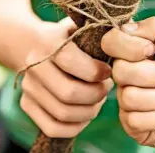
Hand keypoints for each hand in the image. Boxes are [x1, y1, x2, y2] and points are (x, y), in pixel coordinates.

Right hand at [20, 18, 113, 137]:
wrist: (36, 46)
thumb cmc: (68, 39)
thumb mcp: (81, 27)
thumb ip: (100, 32)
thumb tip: (127, 40)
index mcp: (47, 42)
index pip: (70, 61)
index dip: (95, 71)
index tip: (107, 72)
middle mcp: (33, 66)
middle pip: (68, 93)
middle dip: (96, 94)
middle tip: (106, 88)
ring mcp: (28, 87)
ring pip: (63, 114)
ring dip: (89, 111)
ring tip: (97, 99)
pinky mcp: (26, 104)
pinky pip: (53, 127)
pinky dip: (75, 126)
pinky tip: (85, 113)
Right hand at [101, 17, 154, 149]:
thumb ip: (150, 28)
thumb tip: (121, 29)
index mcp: (132, 53)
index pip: (109, 43)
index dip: (128, 48)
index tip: (151, 51)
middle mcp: (126, 75)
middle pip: (119, 72)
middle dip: (152, 75)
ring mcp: (127, 100)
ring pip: (127, 97)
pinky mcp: (132, 123)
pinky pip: (133, 120)